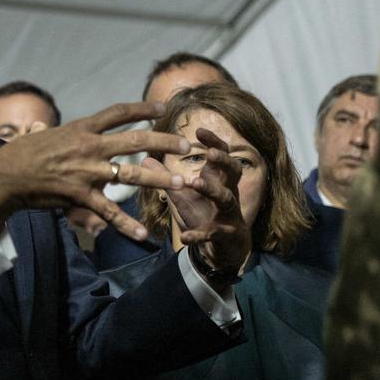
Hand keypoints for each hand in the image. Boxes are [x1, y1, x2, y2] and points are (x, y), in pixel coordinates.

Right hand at [0, 102, 188, 241]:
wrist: (3, 176)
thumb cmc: (18, 155)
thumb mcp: (38, 136)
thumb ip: (49, 132)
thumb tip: (39, 124)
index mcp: (81, 128)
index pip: (118, 113)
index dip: (143, 109)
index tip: (163, 108)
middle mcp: (89, 146)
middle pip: (136, 141)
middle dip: (165, 143)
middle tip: (186, 146)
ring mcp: (86, 171)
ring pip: (131, 175)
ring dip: (159, 179)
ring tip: (180, 183)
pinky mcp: (80, 195)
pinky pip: (109, 211)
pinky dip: (126, 224)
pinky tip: (143, 234)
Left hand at [144, 127, 251, 282]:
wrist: (223, 249)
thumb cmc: (204, 214)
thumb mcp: (183, 196)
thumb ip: (168, 179)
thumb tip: (145, 159)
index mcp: (219, 180)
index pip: (222, 155)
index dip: (214, 141)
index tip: (199, 130)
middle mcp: (228, 193)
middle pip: (234, 171)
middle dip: (223, 160)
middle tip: (209, 153)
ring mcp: (229, 214)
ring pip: (227, 198)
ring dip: (212, 190)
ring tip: (194, 182)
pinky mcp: (225, 235)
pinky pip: (214, 233)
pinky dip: (200, 234)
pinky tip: (185, 237)